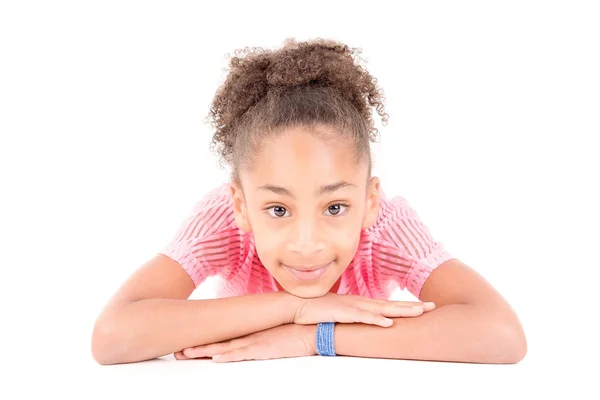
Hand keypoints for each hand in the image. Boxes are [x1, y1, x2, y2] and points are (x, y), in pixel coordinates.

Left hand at [174, 324, 315, 362]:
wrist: (313, 329)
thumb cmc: (297, 332)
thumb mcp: (275, 335)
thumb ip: (263, 338)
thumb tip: (254, 343)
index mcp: (251, 332)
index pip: (223, 338)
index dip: (206, 342)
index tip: (189, 345)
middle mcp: (249, 335)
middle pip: (218, 342)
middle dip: (197, 347)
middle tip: (178, 351)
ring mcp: (255, 341)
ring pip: (224, 347)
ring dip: (204, 351)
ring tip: (186, 354)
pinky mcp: (264, 348)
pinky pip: (242, 353)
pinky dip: (228, 356)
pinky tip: (215, 358)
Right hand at [293, 292, 434, 326]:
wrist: (299, 305)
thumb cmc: (319, 310)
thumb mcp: (341, 313)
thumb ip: (354, 316)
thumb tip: (366, 322)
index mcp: (362, 303)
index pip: (389, 304)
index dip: (407, 305)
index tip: (424, 306)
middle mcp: (361, 303)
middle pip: (391, 304)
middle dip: (412, 306)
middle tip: (432, 307)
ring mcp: (353, 307)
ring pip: (382, 309)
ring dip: (401, 310)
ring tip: (419, 313)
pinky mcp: (343, 313)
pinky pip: (363, 317)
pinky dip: (376, 320)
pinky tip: (388, 323)